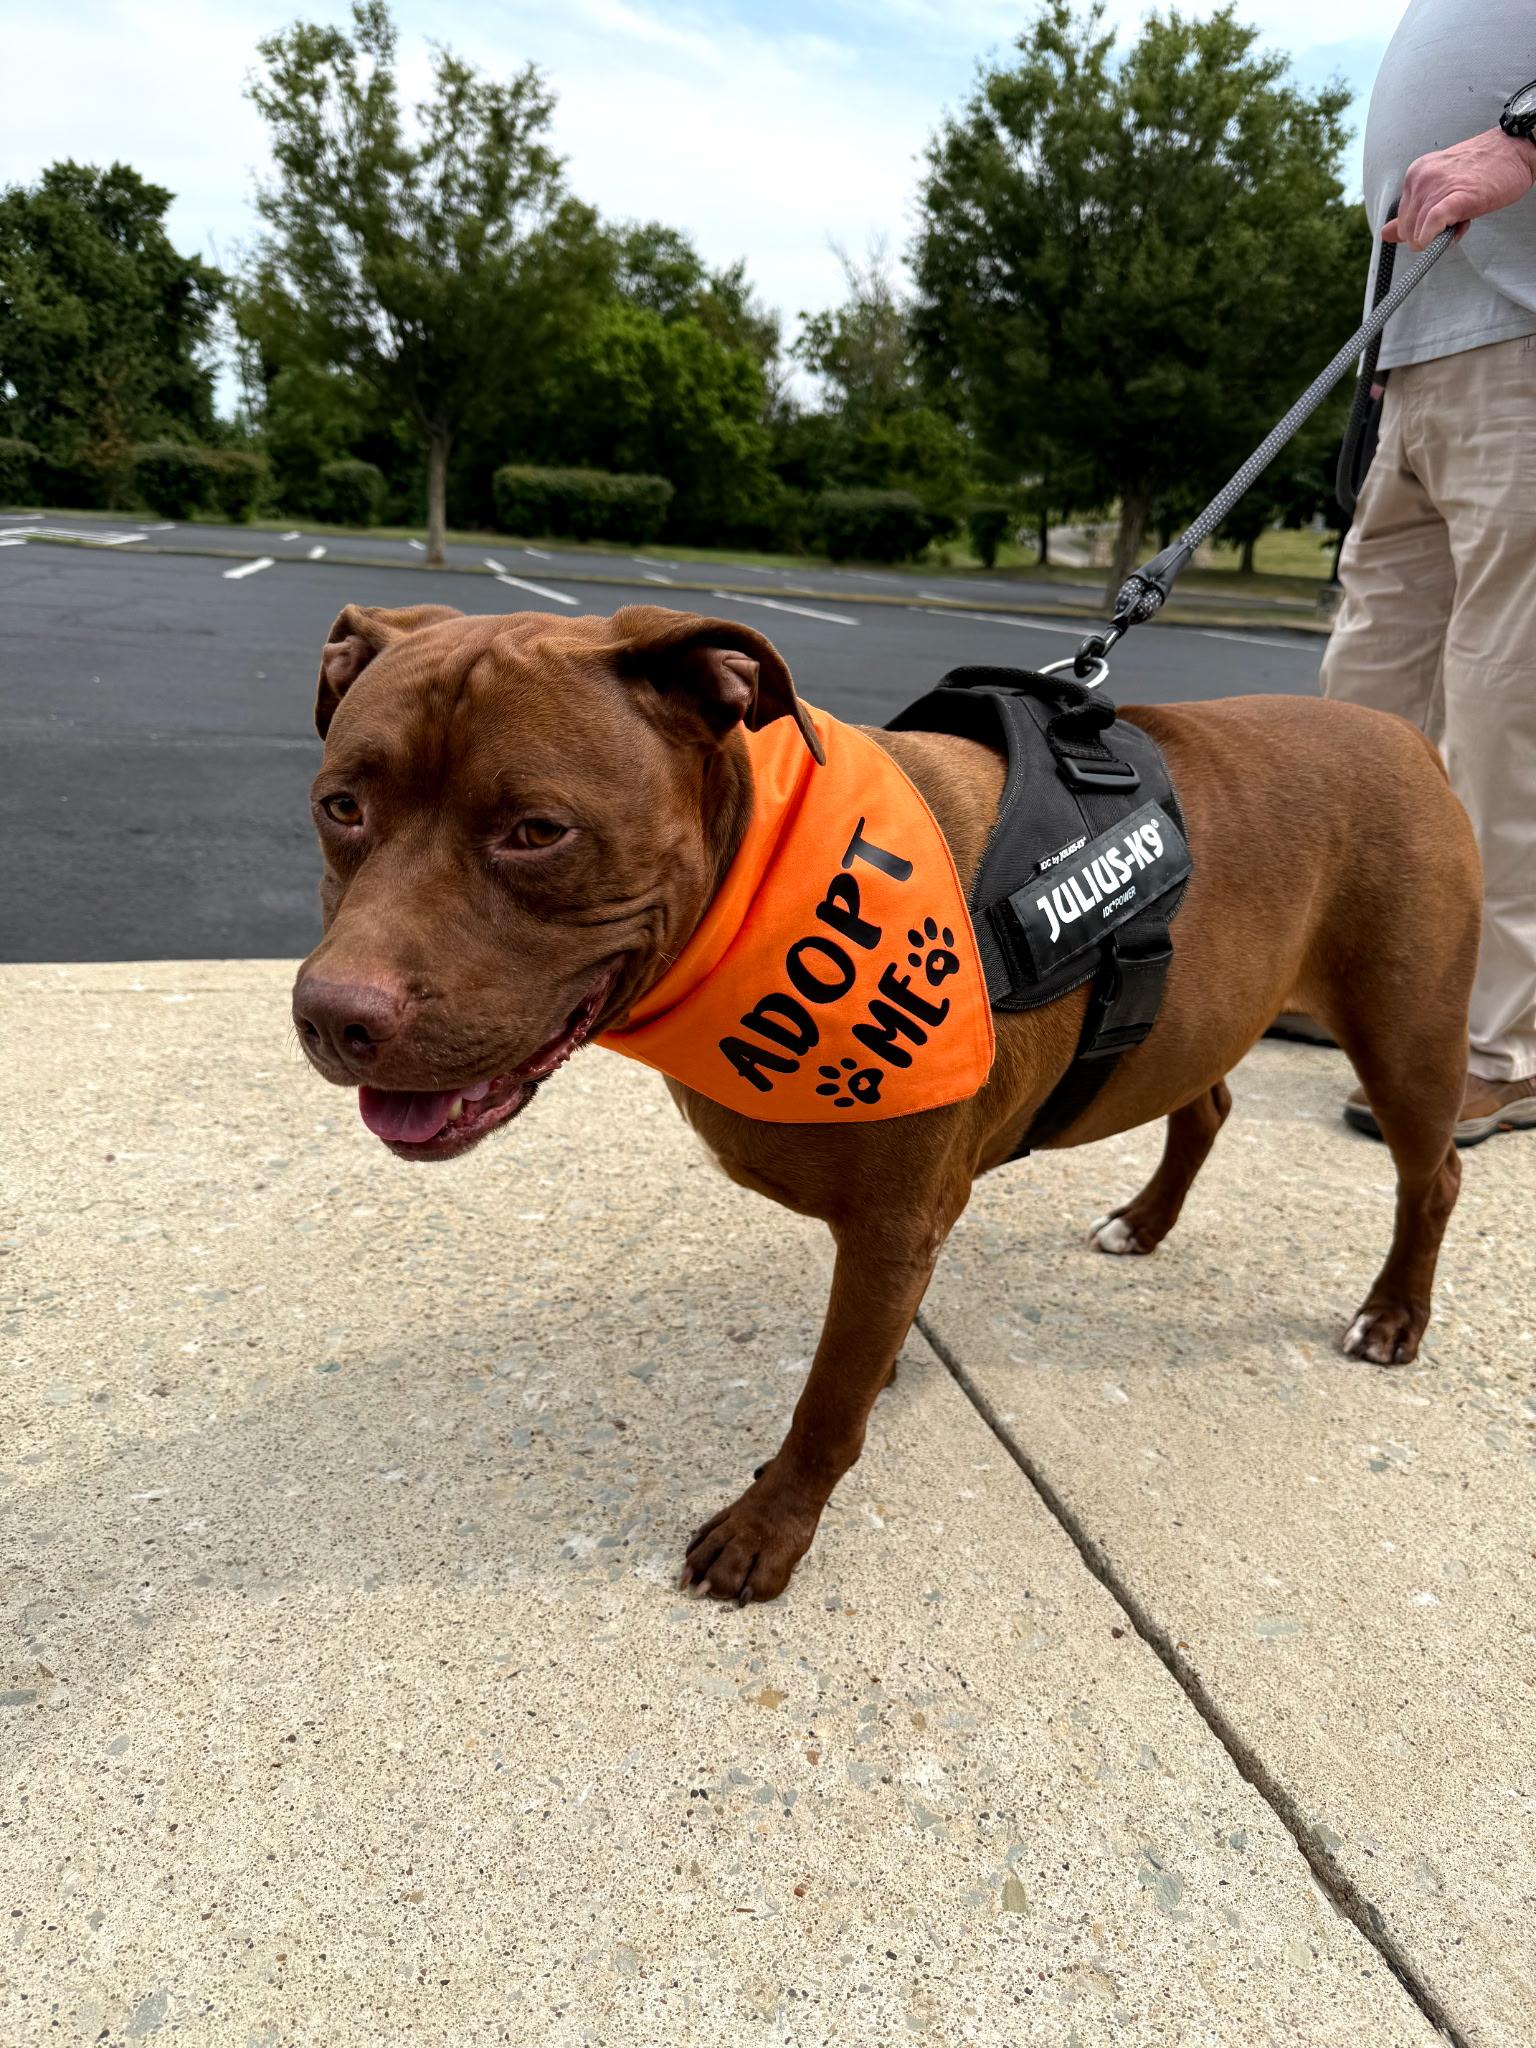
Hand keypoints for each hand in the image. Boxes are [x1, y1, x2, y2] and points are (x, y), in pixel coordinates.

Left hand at [1384, 129, 1535, 248]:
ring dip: (1442, 236)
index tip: (1443, 221)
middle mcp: (1419, 178)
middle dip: (1430, 235)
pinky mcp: (1454, 196)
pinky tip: (1450, 232)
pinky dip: (1432, 237)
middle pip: (1407, 231)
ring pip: (1418, 234)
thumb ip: (1412, 212)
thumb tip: (1385, 235)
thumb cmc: (1485, 170)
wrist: (1517, 148)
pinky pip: (1430, 226)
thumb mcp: (1441, 188)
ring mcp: (1435, 186)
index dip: (1422, 229)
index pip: (1403, 220)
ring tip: (1466, 217)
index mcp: (1415, 175)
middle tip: (1458, 220)